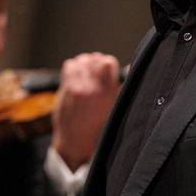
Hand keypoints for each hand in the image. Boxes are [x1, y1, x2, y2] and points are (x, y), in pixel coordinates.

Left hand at [52, 52, 122, 170]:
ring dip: (84, 63)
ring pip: (82, 60)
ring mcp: (78, 87)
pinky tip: (75, 77)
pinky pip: (70, 65)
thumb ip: (119, 86)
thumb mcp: (112, 106)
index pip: (109, 63)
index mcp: (108, 93)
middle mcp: (94, 88)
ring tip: (85, 73)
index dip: (107, 63)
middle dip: (96, 62)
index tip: (105, 69)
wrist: (75, 137)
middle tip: (94, 71)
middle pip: (96, 58)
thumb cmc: (95, 123)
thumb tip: (128, 67)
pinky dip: (73, 67)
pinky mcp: (67, 88)